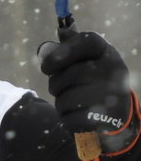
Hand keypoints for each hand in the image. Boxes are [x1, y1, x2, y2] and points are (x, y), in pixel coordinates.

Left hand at [38, 31, 136, 154]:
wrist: (114, 114)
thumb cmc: (89, 83)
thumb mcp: (82, 62)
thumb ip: (64, 50)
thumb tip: (47, 45)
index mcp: (106, 53)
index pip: (87, 40)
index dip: (62, 51)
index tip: (46, 66)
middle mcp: (113, 71)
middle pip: (69, 74)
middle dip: (56, 84)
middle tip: (61, 88)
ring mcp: (110, 95)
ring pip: (66, 100)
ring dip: (61, 104)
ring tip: (72, 103)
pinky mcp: (104, 119)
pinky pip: (68, 119)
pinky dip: (66, 120)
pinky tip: (77, 116)